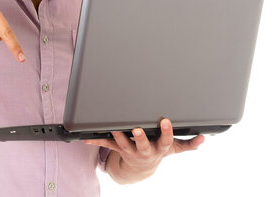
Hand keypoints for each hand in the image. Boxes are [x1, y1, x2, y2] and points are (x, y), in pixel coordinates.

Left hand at [85, 118, 204, 179]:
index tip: (165, 121)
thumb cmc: (158, 150)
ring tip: (113, 129)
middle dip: (140, 137)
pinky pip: (106, 144)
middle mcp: (145, 150)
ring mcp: (130, 150)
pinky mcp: (117, 148)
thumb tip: (203, 138)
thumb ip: (188, 144)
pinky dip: (96, 140)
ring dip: (118, 136)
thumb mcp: (174, 149)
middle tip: (136, 128)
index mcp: (159, 147)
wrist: (141, 168)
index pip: (165, 139)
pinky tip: (85, 137)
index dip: (166, 131)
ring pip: (123, 143)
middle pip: (143, 144)